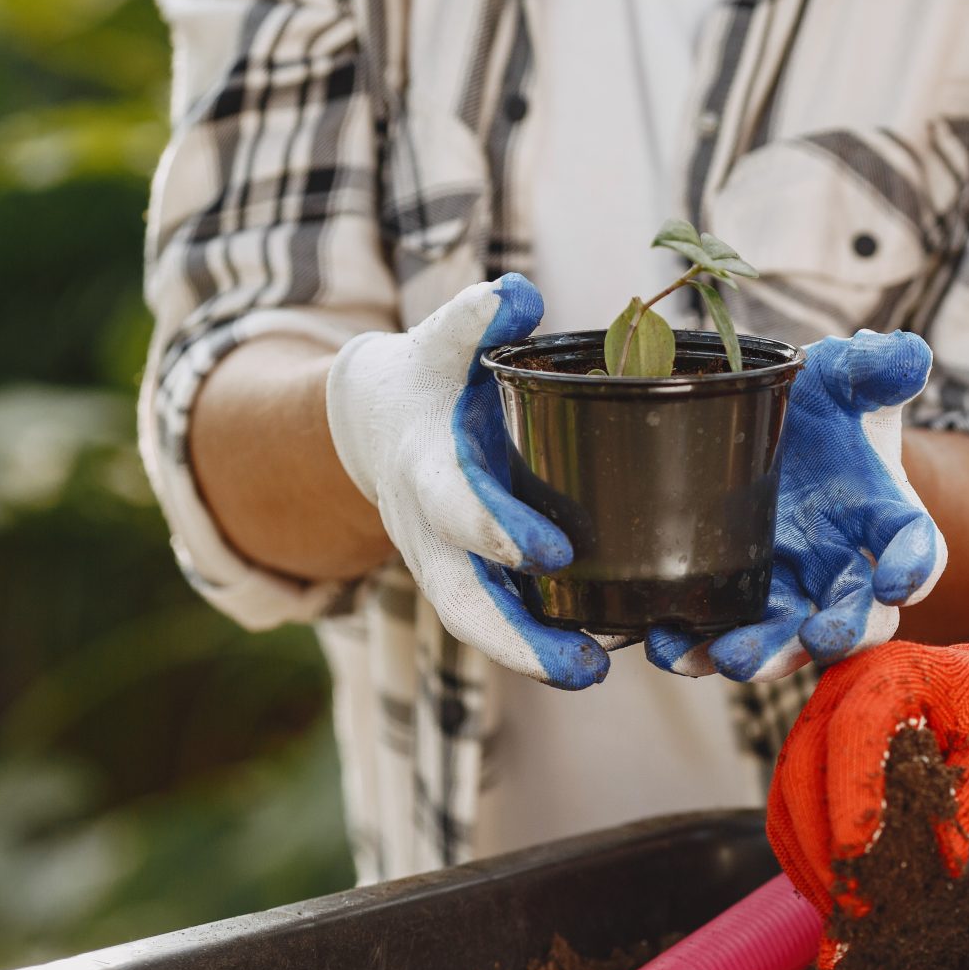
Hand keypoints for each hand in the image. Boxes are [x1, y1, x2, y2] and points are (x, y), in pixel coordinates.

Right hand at [326, 274, 607, 688]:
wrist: (372, 420)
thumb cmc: (427, 376)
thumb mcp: (440, 340)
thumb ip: (473, 318)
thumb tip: (518, 295)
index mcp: (425, 467)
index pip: (457, 507)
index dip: (499, 530)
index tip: (554, 551)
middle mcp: (427, 530)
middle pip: (463, 599)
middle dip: (516, 636)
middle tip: (585, 665)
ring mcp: (441, 563)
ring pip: (477, 624)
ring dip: (531, 656)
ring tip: (593, 674)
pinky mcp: (465, 579)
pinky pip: (495, 622)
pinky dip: (536, 645)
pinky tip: (596, 658)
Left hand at [644, 329, 944, 681]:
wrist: (769, 432)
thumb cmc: (820, 406)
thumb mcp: (841, 376)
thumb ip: (873, 368)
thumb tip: (908, 354)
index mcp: (884, 516)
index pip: (917, 548)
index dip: (915, 567)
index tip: (900, 581)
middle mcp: (841, 567)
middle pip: (856, 617)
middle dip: (839, 633)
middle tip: (819, 639)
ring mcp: (787, 592)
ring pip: (787, 640)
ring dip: (764, 656)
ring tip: (729, 657)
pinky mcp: (734, 603)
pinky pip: (716, 637)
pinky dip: (693, 650)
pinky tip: (667, 645)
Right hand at [767, 625, 968, 918]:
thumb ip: (966, 810)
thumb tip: (938, 870)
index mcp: (894, 671)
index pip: (853, 732)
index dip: (848, 799)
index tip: (857, 861)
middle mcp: (844, 686)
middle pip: (802, 765)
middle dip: (821, 846)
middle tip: (853, 906)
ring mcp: (822, 716)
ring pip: (786, 792)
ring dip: (806, 859)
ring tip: (840, 914)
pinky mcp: (818, 749)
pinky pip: (792, 803)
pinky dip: (806, 853)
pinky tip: (831, 895)